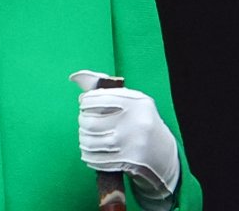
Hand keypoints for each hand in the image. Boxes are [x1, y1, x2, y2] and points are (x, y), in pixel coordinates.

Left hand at [71, 70, 179, 200]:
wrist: (165, 153)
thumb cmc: (140, 121)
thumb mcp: (132, 102)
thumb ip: (106, 91)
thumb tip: (74, 77)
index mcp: (136, 102)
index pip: (95, 98)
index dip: (84, 102)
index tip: (84, 105)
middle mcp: (135, 121)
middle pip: (90, 122)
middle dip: (83, 121)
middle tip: (86, 122)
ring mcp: (132, 143)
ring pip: (90, 141)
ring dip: (84, 139)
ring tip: (87, 137)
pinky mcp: (129, 162)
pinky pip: (96, 159)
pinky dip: (88, 155)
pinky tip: (91, 151)